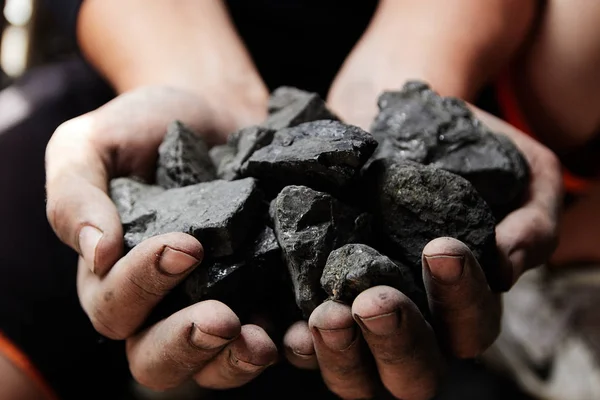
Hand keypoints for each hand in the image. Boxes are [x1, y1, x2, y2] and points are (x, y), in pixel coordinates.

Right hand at [45, 86, 276, 390]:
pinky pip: (267, 338)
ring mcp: (214, 303)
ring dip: (235, 361)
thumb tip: (96, 253)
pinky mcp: (261, 295)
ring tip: (262, 339)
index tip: (185, 246)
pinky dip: (284, 344)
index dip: (144, 286)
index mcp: (112, 278)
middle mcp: (159, 304)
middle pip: (157, 358)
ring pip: (213, 365)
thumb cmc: (144, 126)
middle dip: (187, 345)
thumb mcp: (90, 144)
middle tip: (222, 319)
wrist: (213, 109)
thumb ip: (75, 195)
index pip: (115, 307)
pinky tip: (299, 330)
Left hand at [282, 111, 562, 398]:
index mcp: (461, 302)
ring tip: (328, 315)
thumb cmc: (455, 145)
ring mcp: (354, 317)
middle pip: (411, 373)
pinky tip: (288, 327)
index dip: (462, 299)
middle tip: (375, 301)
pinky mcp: (307, 299)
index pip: (471, 326)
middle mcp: (410, 322)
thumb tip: (507, 267)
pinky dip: (295, 341)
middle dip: (396, 342)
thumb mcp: (518, 169)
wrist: (380, 115)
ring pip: (353, 373)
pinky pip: (301, 342)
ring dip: (341, 354)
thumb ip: (530, 219)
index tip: (443, 248)